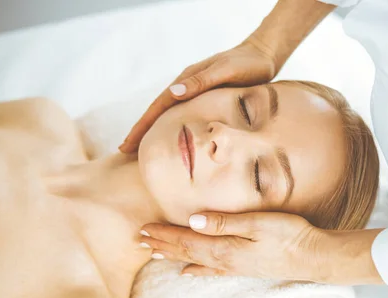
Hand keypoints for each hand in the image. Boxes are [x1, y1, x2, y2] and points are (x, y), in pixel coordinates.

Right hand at [119, 38, 278, 152]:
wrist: (263, 55)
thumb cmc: (248, 65)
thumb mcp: (226, 71)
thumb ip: (201, 81)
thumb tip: (174, 92)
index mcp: (188, 81)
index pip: (158, 106)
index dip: (142, 126)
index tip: (128, 144)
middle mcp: (187, 87)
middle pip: (158, 112)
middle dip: (141, 131)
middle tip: (124, 151)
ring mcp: (194, 92)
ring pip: (168, 115)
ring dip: (153, 130)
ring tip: (141, 148)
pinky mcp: (204, 98)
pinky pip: (182, 115)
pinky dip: (171, 127)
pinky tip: (169, 138)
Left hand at [138, 211, 384, 284]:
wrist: (312, 256)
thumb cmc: (288, 235)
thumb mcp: (257, 223)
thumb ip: (224, 222)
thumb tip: (192, 220)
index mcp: (225, 247)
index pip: (186, 240)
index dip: (164, 235)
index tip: (143, 229)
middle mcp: (224, 260)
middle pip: (186, 252)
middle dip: (162, 245)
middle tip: (139, 241)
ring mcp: (234, 267)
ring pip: (194, 261)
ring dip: (173, 256)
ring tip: (153, 254)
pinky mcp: (244, 268)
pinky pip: (211, 271)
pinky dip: (195, 270)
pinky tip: (187, 273)